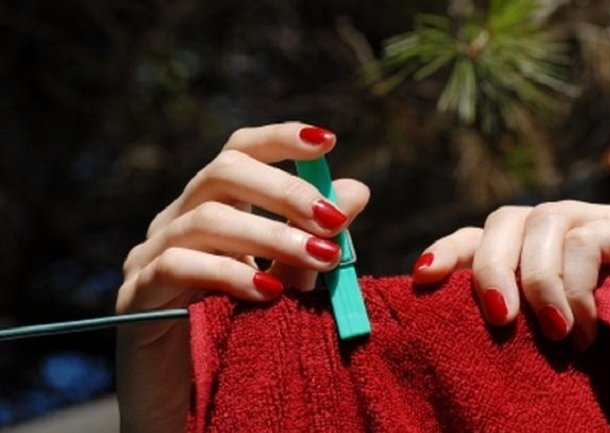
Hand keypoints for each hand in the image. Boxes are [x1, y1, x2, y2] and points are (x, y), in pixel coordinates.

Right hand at [115, 122, 369, 431]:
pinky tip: (268, 292)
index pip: (239, 153)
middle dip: (283, 190)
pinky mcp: (135, 295)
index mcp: (213, 209)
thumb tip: (356, 189)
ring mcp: (149, 254)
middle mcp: (177, 220)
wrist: (191, 405)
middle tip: (332, 219)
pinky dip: (229, 273)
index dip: (279, 139)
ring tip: (321, 258)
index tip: (326, 141)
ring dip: (269, 235)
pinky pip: (177, 266)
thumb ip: (312, 240)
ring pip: (204, 217)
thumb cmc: (242, 335)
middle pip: (222, 172)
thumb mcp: (288, 283)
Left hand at [412, 200, 609, 349]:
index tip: (423, 275)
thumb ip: (511, 317)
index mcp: (527, 249)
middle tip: (498, 318)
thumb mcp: (545, 331)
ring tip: (553, 333)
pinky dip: (577, 286)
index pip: (478, 236)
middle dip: (491, 268)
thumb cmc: (609, 343)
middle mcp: (555, 228)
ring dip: (539, 281)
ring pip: (543, 222)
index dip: (448, 250)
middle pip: (504, 220)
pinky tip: (585, 331)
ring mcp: (594, 221)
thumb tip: (448, 327)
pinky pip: (587, 241)